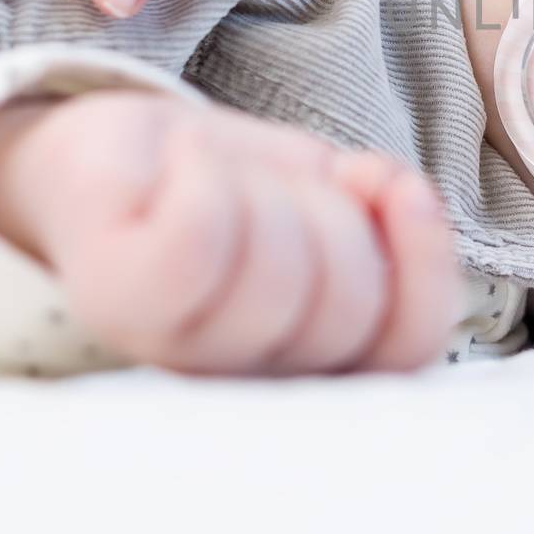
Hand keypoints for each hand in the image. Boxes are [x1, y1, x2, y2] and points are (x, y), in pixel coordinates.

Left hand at [0, 91, 461, 374]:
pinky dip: (206, 169)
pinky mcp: (120, 297)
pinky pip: (204, 231)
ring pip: (279, 268)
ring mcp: (176, 347)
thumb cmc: (224, 181)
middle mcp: (244, 375)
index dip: (426, 264)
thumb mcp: (326, 190)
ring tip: (227, 175)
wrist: (107, 157)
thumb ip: (383, 209)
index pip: (408, 347)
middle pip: (347, 301)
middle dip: (332, 210)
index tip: (401, 190)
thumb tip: (403, 194)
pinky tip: (186, 158)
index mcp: (310, 357)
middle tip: (282, 184)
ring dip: (265, 186)